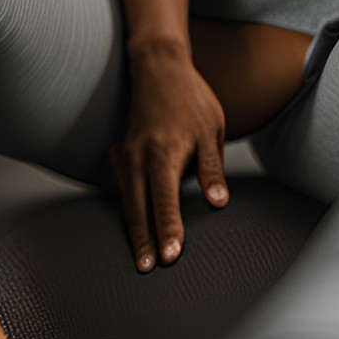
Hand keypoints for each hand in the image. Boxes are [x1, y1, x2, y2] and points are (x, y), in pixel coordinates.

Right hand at [110, 39, 228, 272]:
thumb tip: (219, 203)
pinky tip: (133, 230)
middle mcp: (140, 157)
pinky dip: (126, 210)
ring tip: (140, 258)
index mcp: (165, 153)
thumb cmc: (191, 100)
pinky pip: (121, 188)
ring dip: (133, 231)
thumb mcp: (211, 130)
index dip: (169, 230)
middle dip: (144, 240)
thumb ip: (212, 169)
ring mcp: (126, 156)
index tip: (170, 255)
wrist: (158, 69)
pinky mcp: (120, 155)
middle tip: (148, 269)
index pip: (166, 200)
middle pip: (140, 207)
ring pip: (127, 201)